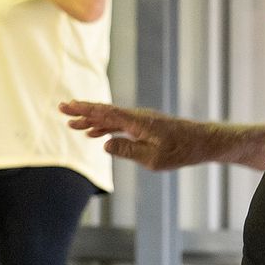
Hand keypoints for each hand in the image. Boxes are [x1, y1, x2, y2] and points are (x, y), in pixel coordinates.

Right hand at [60, 101, 204, 170]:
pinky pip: (120, 125)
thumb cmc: (180, 151)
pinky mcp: (145, 127)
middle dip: (83, 111)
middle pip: (105, 112)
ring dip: (91, 121)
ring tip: (72, 124)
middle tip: (62, 109)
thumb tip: (104, 144)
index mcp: (137, 122)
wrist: (202, 142)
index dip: (85, 110)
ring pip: (111, 119)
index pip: (106, 113)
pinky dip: (105, 127)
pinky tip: (95, 134)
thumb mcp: (153, 158)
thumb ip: (127, 150)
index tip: (68, 106)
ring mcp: (140, 121)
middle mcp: (137, 117)